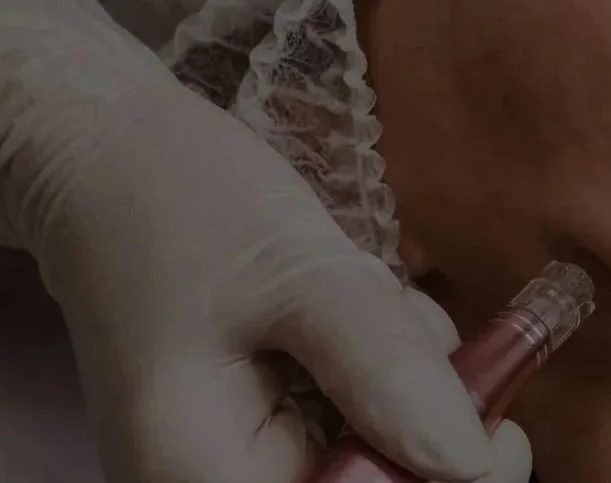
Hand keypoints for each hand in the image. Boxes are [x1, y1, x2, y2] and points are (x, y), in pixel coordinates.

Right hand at [0, 0, 531, 482]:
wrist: (112, 159)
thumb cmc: (181, 201)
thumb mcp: (296, 273)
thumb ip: (383, 369)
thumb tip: (472, 464)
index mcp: (205, 477)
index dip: (435, 482)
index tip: (497, 428)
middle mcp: (216, 482)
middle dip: (419, 418)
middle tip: (424, 338)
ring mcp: (237, 454)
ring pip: (370, 450)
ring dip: (401, 380)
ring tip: (368, 300)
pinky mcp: (260, 418)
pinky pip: (350, 416)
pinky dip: (378, 363)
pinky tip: (357, 304)